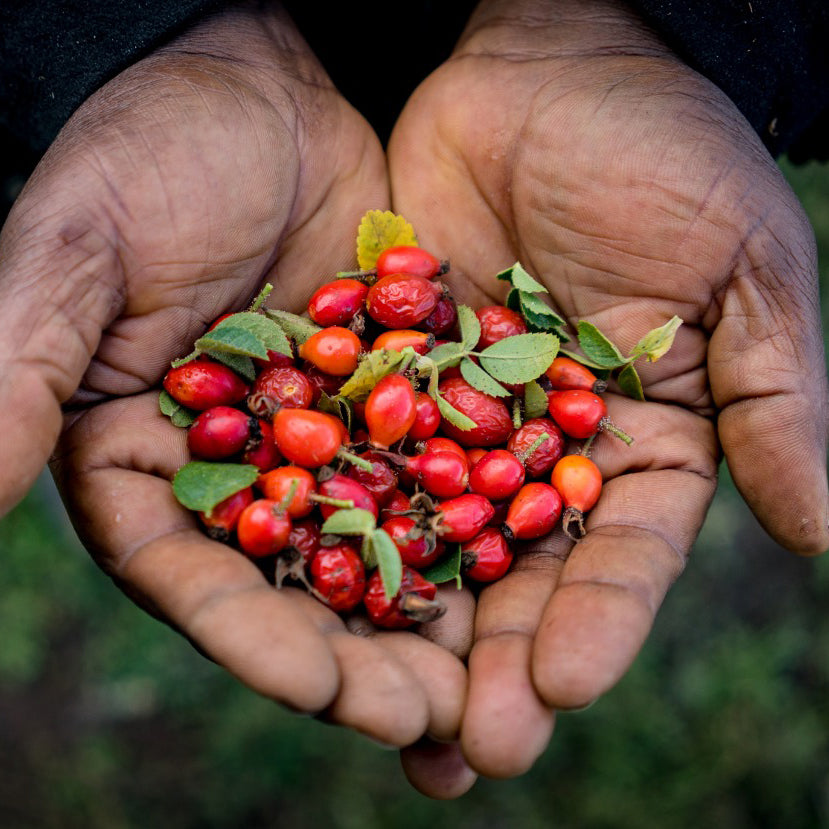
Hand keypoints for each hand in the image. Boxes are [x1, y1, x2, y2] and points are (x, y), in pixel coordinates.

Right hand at [0, 2, 469, 786]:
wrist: (256, 78)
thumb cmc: (148, 153)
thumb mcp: (75, 256)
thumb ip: (21, 374)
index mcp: (155, 464)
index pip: (201, 580)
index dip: (259, 641)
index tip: (326, 695)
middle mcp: (252, 470)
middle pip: (307, 590)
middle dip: (369, 663)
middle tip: (438, 730)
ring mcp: (339, 438)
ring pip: (394, 553)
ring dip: (446, 629)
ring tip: (501, 703)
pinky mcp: (412, 395)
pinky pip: (462, 473)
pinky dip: (497, 531)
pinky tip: (542, 584)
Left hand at [389, 0, 828, 780]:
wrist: (552, 65)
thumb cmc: (667, 151)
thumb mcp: (746, 271)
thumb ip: (775, 401)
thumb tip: (825, 533)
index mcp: (641, 439)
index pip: (621, 553)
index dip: (597, 621)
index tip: (562, 684)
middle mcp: (545, 448)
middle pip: (519, 574)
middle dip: (494, 658)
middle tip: (461, 751)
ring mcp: (458, 417)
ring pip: (429, 537)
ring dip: (408, 625)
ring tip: (372, 712)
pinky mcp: (385, 374)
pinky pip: (354, 455)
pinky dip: (332, 517)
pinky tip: (302, 585)